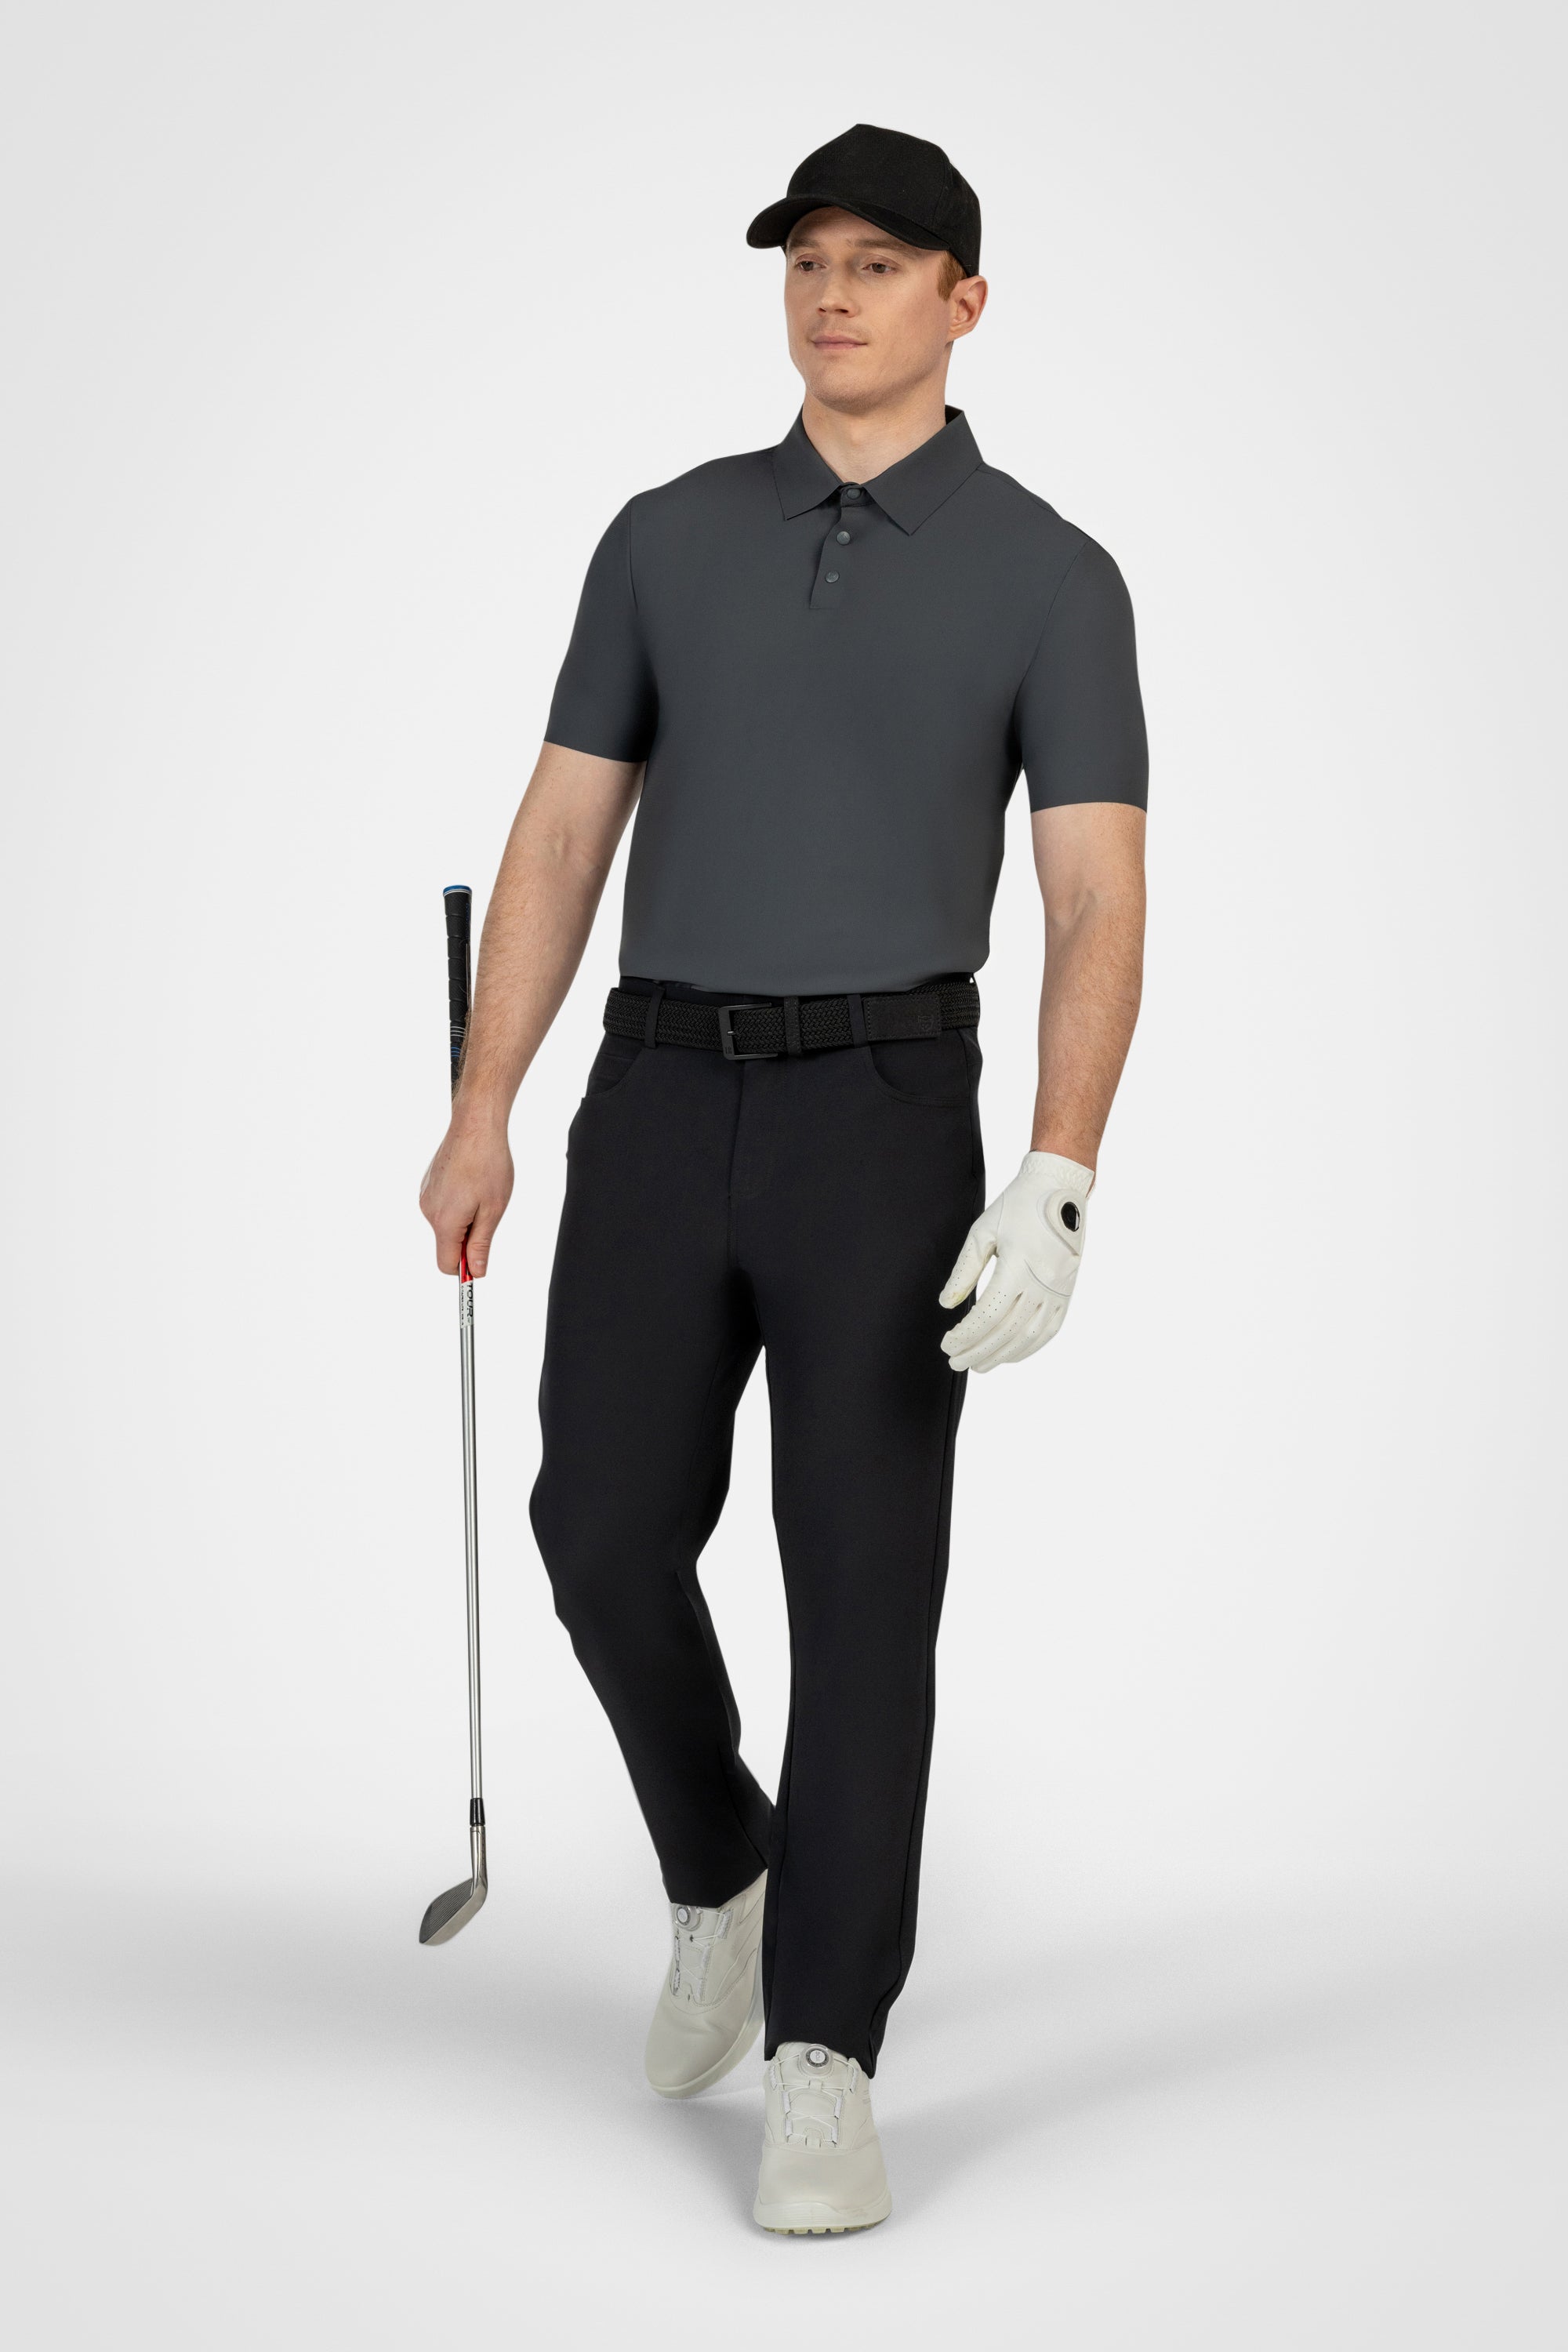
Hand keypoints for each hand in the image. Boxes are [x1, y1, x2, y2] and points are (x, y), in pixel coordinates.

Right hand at [420, 1112, 513, 1275]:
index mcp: (445, 1221)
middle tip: (489, 1212)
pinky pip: (442, 1206)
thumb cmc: (488, 1164)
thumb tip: (475, 1273)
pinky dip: (457, 1203)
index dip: (464, 1269)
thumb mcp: (493, 1210)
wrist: (475, 1126)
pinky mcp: (427, 1184)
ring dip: (464, 1218)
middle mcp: (429, 1210)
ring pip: (446, 1224)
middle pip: (447, 1244)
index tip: (480, 1261)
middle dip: (468, 1238)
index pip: (446, 1265)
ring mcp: (426, 1196)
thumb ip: (481, 1245)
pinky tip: (470, 1182)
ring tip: (481, 1192)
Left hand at [938, 1151, 1093, 1371]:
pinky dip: (1029, 1347)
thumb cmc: (1016, 1206)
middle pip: (1007, 1331)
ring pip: (1030, 1336)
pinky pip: (1050, 1330)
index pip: (989, 1314)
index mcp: (1019, 1265)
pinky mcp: (1068, 1291)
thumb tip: (946, 1304)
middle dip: (978, 1351)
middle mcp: (1044, 1282)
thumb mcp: (982, 1232)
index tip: (947, 1344)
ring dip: (1003, 1355)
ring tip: (979, 1365)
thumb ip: (964, 1271)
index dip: (967, 1334)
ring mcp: (1060, 1289)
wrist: (1059, 1188)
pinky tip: (1010, 1355)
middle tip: (955, 1362)